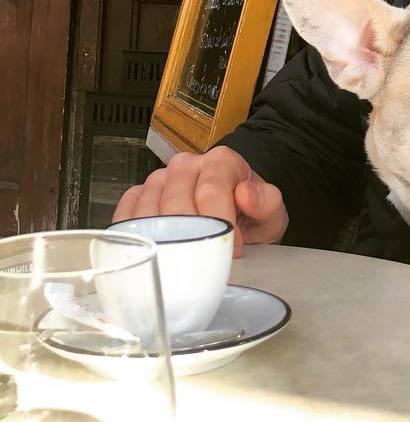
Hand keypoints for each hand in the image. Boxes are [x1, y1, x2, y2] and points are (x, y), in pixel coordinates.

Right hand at [112, 146, 288, 256]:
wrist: (235, 218)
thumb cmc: (251, 216)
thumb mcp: (272, 212)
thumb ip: (267, 201)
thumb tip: (245, 193)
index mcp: (221, 162)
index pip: (210, 191)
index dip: (220, 224)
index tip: (232, 249)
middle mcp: (186, 165)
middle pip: (176, 202)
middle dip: (192, 236)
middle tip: (205, 259)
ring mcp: (159, 180)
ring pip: (148, 209)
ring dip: (162, 239)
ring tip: (181, 259)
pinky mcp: (139, 197)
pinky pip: (126, 214)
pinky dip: (133, 234)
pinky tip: (149, 250)